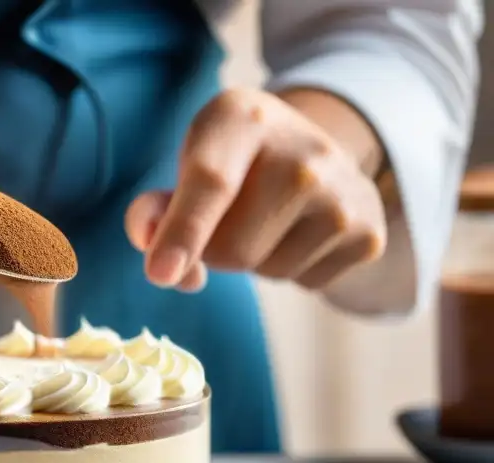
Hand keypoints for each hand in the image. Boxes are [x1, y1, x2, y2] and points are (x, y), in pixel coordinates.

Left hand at [125, 88, 386, 292]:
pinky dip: (290, 269)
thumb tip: (161, 261)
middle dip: (214, 251)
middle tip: (230, 216)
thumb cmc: (231, 161)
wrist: (312, 148)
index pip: (211, 183)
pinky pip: (303, 283)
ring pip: (267, 271)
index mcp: (242, 118)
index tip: (160, 274)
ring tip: (269, 217)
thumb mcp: (188, 163)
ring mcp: (343, 192)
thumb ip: (155, 211)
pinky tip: (298, 230)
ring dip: (254, 261)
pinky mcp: (368, 233)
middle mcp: (304, 149)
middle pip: (232, 249)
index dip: (183, 232)